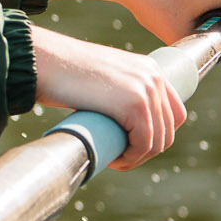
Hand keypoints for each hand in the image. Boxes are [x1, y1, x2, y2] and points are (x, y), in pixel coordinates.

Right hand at [30, 24, 183, 169]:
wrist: (45, 61)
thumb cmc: (63, 71)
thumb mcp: (103, 76)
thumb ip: (117, 89)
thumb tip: (117, 116)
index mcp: (151, 69)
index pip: (174, 113)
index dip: (158, 135)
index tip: (132, 145)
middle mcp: (154, 78)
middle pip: (167, 131)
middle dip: (145, 151)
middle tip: (118, 157)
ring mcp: (147, 90)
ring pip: (157, 141)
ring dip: (136, 158)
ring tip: (113, 160)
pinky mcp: (134, 105)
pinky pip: (144, 144)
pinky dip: (130, 158)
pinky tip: (112, 159)